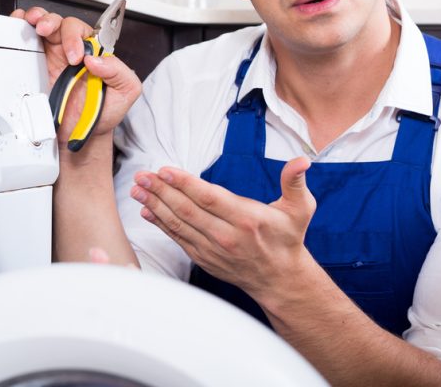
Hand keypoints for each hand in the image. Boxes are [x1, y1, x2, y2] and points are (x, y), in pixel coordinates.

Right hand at [11, 7, 141, 145]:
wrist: (79, 135)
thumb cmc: (103, 112)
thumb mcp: (125, 92)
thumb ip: (119, 72)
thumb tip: (97, 60)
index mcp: (93, 53)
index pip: (85, 32)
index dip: (77, 37)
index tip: (76, 56)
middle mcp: (72, 51)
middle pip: (62, 24)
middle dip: (55, 23)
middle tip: (49, 32)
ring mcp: (52, 57)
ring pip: (44, 26)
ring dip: (38, 19)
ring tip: (36, 24)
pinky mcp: (35, 67)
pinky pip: (27, 42)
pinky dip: (21, 28)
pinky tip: (21, 25)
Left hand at [130, 157, 316, 298]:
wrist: (280, 279)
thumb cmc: (288, 239)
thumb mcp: (300, 209)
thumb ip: (296, 182)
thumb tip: (302, 161)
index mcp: (247, 219)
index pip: (209, 198)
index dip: (184, 183)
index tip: (165, 170)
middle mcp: (226, 236)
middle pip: (187, 210)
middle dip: (161, 191)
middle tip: (141, 175)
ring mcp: (213, 250)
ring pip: (179, 224)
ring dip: (155, 205)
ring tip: (137, 189)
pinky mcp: (204, 259)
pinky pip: (178, 239)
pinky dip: (161, 224)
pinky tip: (147, 210)